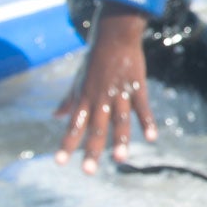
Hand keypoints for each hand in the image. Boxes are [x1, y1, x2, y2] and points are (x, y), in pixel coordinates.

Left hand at [54, 7, 157, 173]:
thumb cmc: (94, 59)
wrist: (114, 35)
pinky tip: (151, 138)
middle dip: (92, 151)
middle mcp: (100, 98)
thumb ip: (68, 100)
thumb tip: (55, 115)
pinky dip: (147, 123)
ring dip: (120, 141)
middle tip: (89, 172)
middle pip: (96, 129)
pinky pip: (142, 108)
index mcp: (84, 98)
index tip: (60, 163)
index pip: (73, 126)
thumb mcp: (78, 80)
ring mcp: (119, 93)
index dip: (67, 144)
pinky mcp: (136, 87)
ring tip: (121, 160)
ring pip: (119, 121)